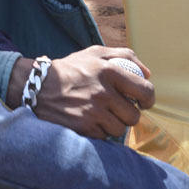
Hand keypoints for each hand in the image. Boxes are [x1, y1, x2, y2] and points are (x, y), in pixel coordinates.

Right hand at [7, 45, 154, 139]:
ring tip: (101, 113)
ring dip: (114, 123)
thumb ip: (123, 56)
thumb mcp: (94, 53)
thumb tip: (147, 73)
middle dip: (129, 113)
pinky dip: (100, 130)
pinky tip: (89, 119)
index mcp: (108, 71)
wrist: (39, 86)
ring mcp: (93, 112)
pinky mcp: (85, 128)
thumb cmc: (71, 68)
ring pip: (120, 128)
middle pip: (134, 115)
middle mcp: (102, 92)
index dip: (148, 98)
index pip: (144, 90)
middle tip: (119, 108)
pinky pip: (105, 136)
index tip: (143, 101)